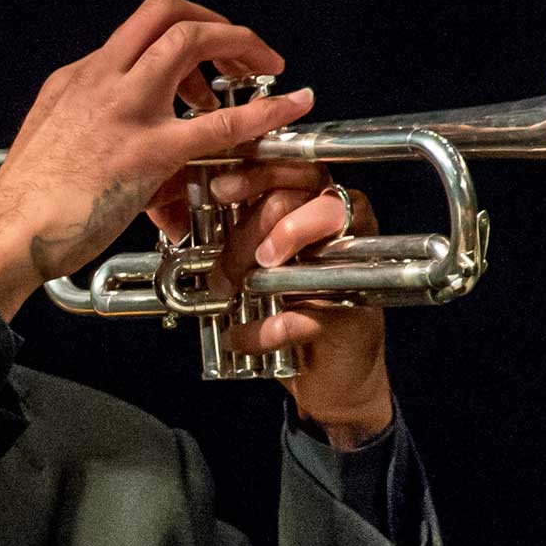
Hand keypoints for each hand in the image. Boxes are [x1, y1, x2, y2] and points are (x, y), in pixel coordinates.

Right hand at [0, 0, 313, 320]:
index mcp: (79, 77)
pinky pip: (218, 123)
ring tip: (264, 73)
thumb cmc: (27, 201)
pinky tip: (291, 105)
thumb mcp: (53, 139)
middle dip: (215, 23)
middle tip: (244, 53)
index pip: (139, 29)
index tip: (205, 58)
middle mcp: (100, 79)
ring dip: (237, 45)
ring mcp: (124, 110)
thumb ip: (92, 126)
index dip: (183, 30)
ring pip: (188, 42)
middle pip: (166, 12)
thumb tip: (127, 140)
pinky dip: (263, 109)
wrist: (7, 232)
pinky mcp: (145, 152)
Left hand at [210, 163, 393, 449]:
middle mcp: (344, 228)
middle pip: (306, 192)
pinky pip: (310, 307)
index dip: (257, 172)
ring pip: (327, 224)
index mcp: (317, 208)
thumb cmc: (286, 313)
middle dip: (257, 223)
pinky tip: (241, 337)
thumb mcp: (251, 267)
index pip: (295, 167)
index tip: (219, 189)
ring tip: (248, 281)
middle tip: (229, 260)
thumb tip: (187, 212)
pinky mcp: (358, 310)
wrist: (326, 378)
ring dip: (280, 243)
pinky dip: (267, 328)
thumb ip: (234, 235)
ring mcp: (355, 265)